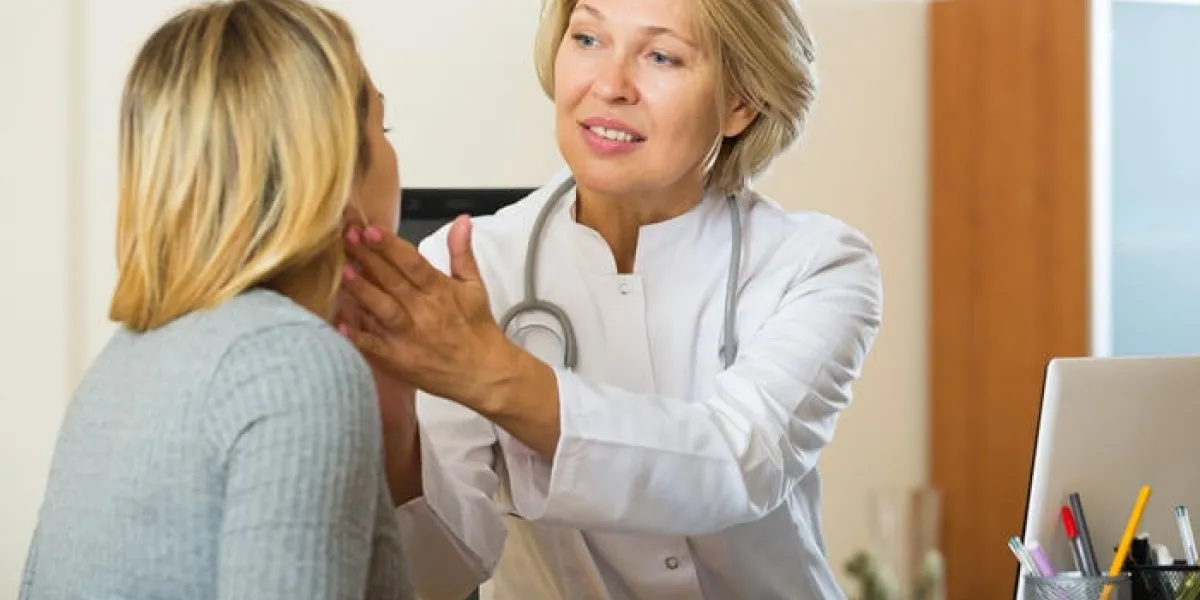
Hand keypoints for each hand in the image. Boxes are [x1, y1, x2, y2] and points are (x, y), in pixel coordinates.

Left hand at [337, 216, 518, 410]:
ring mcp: (409, 338)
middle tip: (345, 237)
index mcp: (441, 292)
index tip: (371, 230)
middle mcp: (424, 313)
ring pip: (382, 309)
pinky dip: (357, 337)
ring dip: (362, 290)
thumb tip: (461, 221)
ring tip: (343, 271)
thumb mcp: (474, 286)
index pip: (413, 264)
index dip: (391, 246)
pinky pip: (374, 347)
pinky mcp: (399, 360)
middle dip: (367, 257)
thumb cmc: (477, 330)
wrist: (485, 374)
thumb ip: (461, 252)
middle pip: (392, 281)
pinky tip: (339, 325)